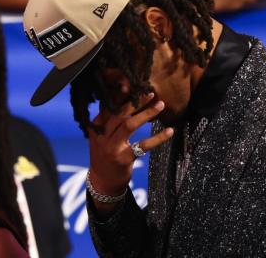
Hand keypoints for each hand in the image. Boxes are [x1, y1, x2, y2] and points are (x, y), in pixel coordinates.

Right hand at [88, 93, 173, 210]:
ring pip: (129, 125)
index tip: (129, 84)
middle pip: (119, 113)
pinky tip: (169, 131)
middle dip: (135, 101)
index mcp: (96, 127)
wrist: (103, 181)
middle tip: (150, 92)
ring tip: (161, 105)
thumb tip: (126, 98)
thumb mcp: (102, 136)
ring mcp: (112, 147)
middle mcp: (102, 135)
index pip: (108, 106)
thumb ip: (110, 120)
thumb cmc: (105, 155)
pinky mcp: (123, 158)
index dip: (118, 95)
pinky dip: (157, 138)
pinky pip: (143, 146)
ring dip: (146, 113)